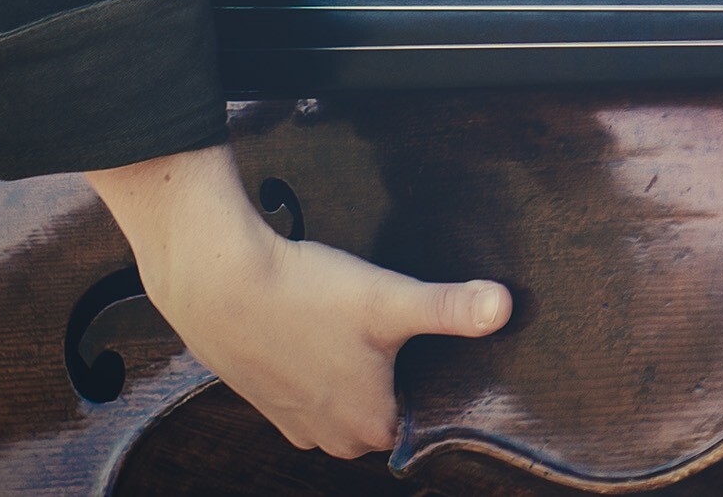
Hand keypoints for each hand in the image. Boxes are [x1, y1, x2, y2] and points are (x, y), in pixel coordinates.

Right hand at [86, 145, 508, 457]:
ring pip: (342, 394)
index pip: (423, 414)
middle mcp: (330, 439)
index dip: (427, 371)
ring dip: (348, 363)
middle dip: (389, 369)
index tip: (420, 335)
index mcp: (369, 429)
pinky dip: (314, 357)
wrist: (216, 283)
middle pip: (384, 405)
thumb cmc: (304, 295)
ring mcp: (292, 422)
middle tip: (385, 320)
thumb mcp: (389, 299)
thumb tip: (505, 306)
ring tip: (345, 318)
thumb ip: (451, 308)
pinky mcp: (263, 398)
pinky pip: (307, 384)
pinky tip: (313, 321)